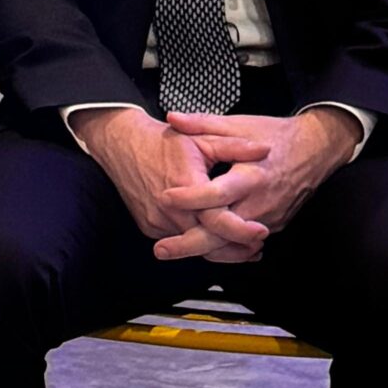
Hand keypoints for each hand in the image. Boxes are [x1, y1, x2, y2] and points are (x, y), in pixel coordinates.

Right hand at [72, 105, 269, 261]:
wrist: (123, 145)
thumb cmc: (163, 141)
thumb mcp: (201, 138)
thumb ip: (234, 146)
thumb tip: (265, 150)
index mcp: (185, 184)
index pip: (216, 218)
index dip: (240, 229)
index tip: (260, 231)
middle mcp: (168, 208)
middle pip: (207, 241)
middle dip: (235, 248)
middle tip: (258, 245)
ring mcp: (156, 221)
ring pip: (193, 245)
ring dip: (218, 249)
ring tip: (244, 248)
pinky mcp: (149, 227)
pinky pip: (178, 240)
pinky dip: (197, 243)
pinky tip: (216, 241)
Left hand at [152, 106, 361, 264]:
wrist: (315, 150)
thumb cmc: (277, 136)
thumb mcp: (240, 124)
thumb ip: (204, 124)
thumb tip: (173, 118)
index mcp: (251, 176)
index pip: (217, 194)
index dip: (190, 198)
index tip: (165, 198)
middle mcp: (260, 203)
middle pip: (221, 232)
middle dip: (189, 244)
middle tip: (160, 249)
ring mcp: (268, 219)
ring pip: (231, 243)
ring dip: (202, 249)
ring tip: (172, 250)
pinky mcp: (273, 226)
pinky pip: (243, 242)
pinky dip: (222, 246)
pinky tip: (200, 246)